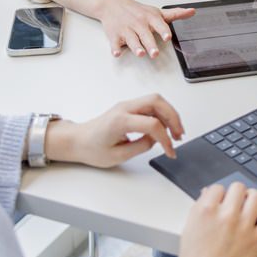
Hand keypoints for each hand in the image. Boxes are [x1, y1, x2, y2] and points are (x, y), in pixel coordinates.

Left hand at [45, 94, 185, 166]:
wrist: (77, 140)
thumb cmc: (91, 148)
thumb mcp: (117, 156)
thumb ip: (140, 147)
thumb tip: (156, 139)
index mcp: (120, 120)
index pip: (152, 123)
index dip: (165, 138)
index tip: (170, 150)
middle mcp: (124, 108)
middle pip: (157, 101)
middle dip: (173, 117)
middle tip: (179, 135)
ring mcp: (126, 105)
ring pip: (156, 100)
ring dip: (169, 114)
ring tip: (175, 132)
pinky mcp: (129, 107)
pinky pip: (150, 105)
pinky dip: (162, 114)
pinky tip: (165, 128)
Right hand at [96, 0, 195, 57]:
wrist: (112, 4)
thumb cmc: (138, 11)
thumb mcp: (156, 12)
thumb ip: (175, 14)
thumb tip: (192, 11)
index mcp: (150, 18)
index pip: (159, 24)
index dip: (163, 31)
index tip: (167, 37)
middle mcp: (139, 23)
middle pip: (145, 35)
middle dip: (150, 44)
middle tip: (155, 53)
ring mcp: (126, 29)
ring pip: (132, 39)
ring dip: (136, 47)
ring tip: (141, 53)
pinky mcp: (114, 35)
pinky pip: (115, 43)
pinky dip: (115, 48)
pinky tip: (117, 53)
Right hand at [178, 182, 256, 256]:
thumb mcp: (188, 230)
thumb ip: (199, 209)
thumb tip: (208, 194)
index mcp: (205, 211)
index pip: (217, 188)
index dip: (219, 194)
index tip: (221, 201)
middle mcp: (226, 215)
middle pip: (238, 188)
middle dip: (235, 194)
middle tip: (234, 203)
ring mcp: (243, 226)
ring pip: (256, 197)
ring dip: (252, 197)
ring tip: (250, 203)